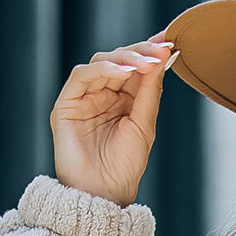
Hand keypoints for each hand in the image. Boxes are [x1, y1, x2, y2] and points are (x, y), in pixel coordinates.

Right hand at [50, 30, 178, 206]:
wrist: (104, 195)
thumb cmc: (124, 167)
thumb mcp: (144, 125)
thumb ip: (149, 92)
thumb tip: (161, 57)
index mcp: (121, 101)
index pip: (135, 67)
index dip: (150, 51)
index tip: (169, 40)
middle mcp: (102, 95)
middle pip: (119, 59)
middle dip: (141, 51)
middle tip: (160, 49)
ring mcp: (83, 98)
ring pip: (101, 62)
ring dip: (125, 58)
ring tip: (145, 63)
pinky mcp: (66, 104)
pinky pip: (83, 76)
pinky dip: (103, 69)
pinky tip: (123, 72)